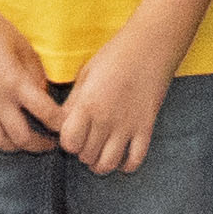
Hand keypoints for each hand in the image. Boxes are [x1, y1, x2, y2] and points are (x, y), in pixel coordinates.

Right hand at [0, 0, 65, 156]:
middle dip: (40, 144)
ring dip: (15, 146)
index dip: (61, 124)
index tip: (67, 126)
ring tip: (24, 140)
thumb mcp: (23, 47)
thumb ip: (36, 75)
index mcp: (15, 81)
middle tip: (49, 142)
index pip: (46, 113)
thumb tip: (43, 97)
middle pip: (22, 137)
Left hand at [59, 20, 177, 173]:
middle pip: (86, 155)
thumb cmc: (115, 55)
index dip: (68, 141)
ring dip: (100, 163)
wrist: (151, 47)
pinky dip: (127, 165)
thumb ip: (73, 102)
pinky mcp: (146, 129)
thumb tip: (62, 123)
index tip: (71, 133)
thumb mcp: (86, 74)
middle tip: (86, 141)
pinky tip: (121, 158)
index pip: (69, 142)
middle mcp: (106, 120)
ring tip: (99, 153)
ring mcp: (128, 127)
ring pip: (108, 164)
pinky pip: (135, 160)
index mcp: (88, 104)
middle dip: (82, 151)